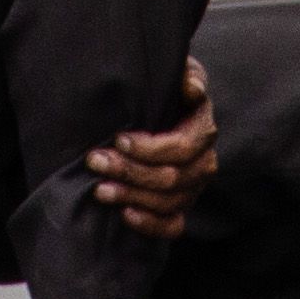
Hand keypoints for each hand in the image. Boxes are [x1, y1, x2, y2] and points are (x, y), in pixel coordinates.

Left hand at [87, 58, 217, 239]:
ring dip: (132, 196)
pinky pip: (173, 226)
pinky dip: (150, 224)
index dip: (150, 148)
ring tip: (100, 189)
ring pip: (169, 202)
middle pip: (171, 177)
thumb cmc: (165, 89)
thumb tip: (191, 86)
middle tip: (95, 161)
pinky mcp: (181, 206)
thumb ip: (187, 73)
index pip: (182, 147)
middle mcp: (204, 161)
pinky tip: (125, 214)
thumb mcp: (176, 72)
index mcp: (203, 129)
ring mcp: (194, 188)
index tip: (118, 139)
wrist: (161, 110)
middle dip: (130, 171)